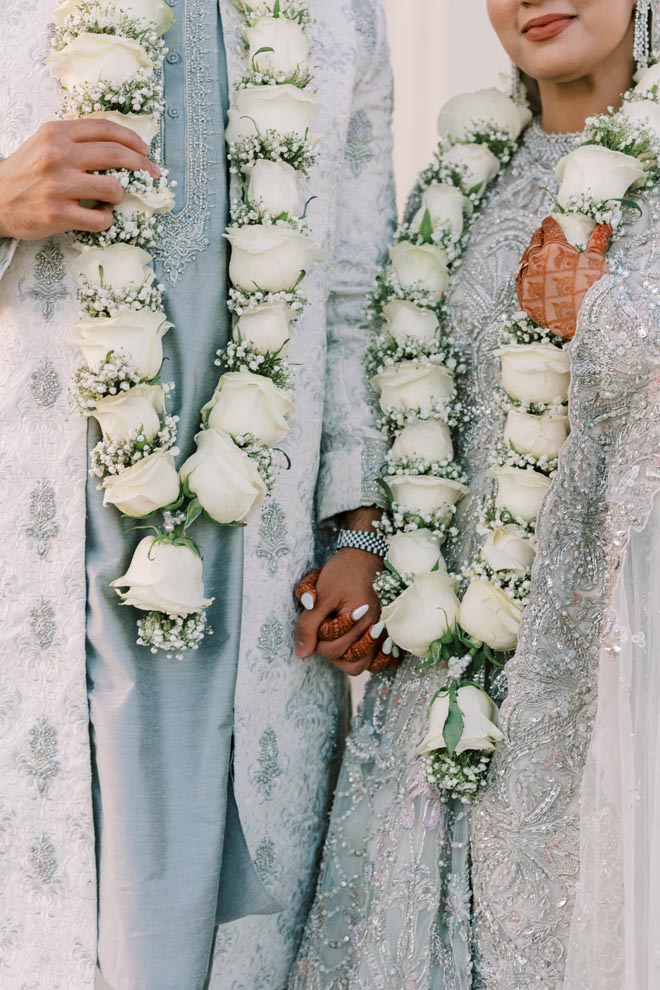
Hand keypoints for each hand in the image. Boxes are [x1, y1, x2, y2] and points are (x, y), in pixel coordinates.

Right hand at [0, 119, 159, 239]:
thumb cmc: (27, 172)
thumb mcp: (46, 143)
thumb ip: (77, 140)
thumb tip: (121, 146)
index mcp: (57, 133)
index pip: (106, 129)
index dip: (133, 140)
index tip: (145, 152)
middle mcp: (58, 155)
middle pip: (116, 155)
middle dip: (141, 165)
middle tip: (150, 174)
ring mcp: (58, 185)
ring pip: (113, 188)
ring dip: (120, 195)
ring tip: (112, 199)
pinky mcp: (58, 214)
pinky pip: (100, 219)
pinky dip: (106, 220)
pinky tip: (99, 217)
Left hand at [294, 549, 392, 675]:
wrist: (364, 556)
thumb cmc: (342, 572)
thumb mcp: (320, 594)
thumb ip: (309, 624)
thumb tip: (302, 653)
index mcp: (359, 619)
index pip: (331, 649)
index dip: (316, 638)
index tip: (316, 619)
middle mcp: (374, 629)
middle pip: (346, 661)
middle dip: (328, 648)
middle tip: (323, 629)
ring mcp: (381, 632)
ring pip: (360, 665)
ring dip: (343, 657)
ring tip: (335, 639)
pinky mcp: (383, 632)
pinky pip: (377, 660)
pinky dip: (362, 657)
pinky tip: (351, 647)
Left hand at [516, 216, 611, 339]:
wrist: (585, 319)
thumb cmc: (593, 286)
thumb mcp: (597, 259)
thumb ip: (597, 240)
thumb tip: (605, 224)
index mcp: (553, 248)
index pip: (549, 229)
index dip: (550, 223)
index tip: (551, 221)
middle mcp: (535, 262)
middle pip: (534, 243)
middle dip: (539, 236)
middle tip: (543, 234)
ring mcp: (527, 281)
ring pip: (523, 261)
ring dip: (529, 255)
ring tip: (535, 253)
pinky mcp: (524, 298)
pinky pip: (519, 282)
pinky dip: (524, 275)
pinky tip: (529, 274)